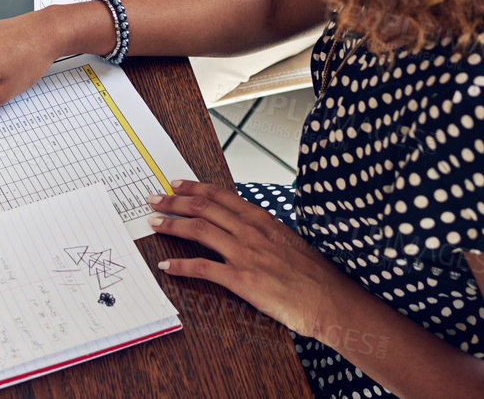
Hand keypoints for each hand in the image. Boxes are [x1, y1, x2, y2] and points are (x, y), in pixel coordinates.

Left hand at [148, 180, 351, 340]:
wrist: (330, 300)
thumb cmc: (313, 274)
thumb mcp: (288, 239)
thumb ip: (264, 230)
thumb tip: (244, 225)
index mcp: (261, 219)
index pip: (220, 195)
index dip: (194, 188)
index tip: (176, 184)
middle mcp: (250, 231)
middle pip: (203, 208)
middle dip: (174, 201)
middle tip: (154, 198)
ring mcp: (245, 254)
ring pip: (199, 231)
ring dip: (172, 225)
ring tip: (154, 223)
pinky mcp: (242, 280)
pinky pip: (203, 268)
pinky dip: (181, 266)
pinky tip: (167, 265)